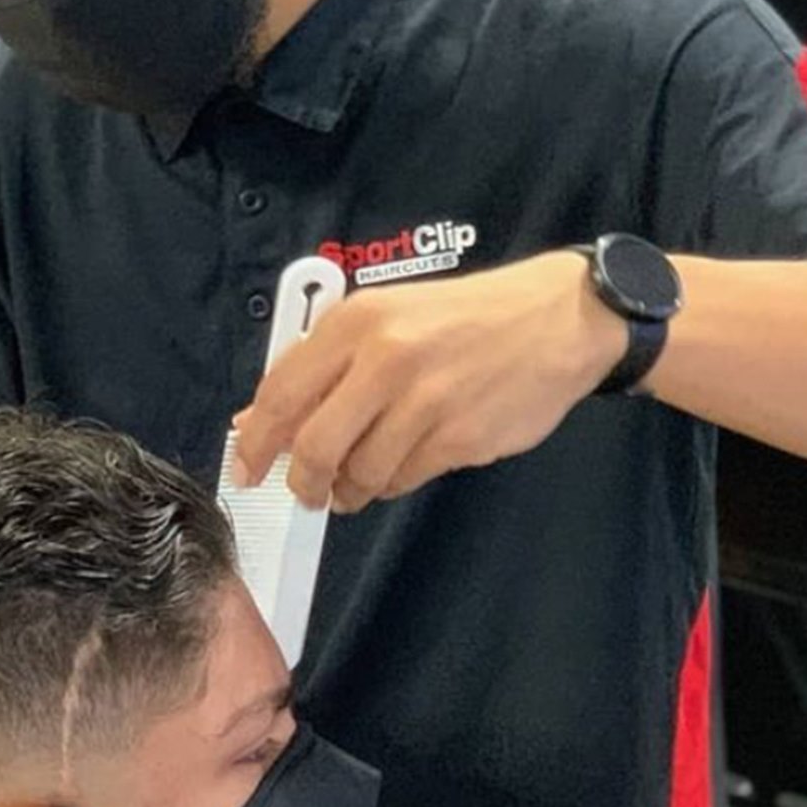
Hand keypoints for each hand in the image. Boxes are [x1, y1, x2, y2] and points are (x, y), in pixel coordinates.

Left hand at [229, 254, 626, 512]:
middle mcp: (387, 359)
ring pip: (360, 473)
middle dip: (303, 481)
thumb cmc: (469, 316)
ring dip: (351, 489)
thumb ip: (326, 365)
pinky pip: (404, 480)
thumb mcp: (390, 315)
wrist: (560, 319)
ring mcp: (426, 402)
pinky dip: (391, 483)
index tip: (246, 468)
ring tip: (361, 478)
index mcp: (359, 321)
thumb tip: (262, 419)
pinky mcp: (460, 439)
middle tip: (307, 490)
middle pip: (315, 448)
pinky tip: (402, 463)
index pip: (282, 392)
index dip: (255, 441)